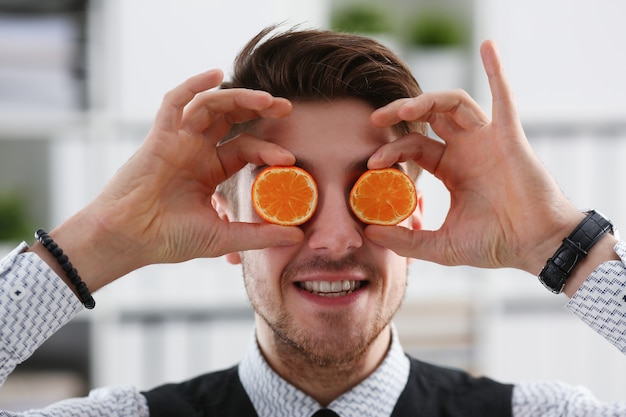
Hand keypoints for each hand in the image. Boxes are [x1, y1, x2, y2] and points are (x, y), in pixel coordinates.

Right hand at [47, 70, 302, 288]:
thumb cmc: (171, 239)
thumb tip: (298, 235)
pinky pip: (174, 102)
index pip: (244, 148)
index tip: (289, 159)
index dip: (267, 149)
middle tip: (287, 108)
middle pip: (231, 118)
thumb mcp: (224, 236)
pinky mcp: (159, 136)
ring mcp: (177, 141)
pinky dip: (193, 86)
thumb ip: (260, 234)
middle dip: (258, 109)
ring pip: (210, 106)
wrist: (130, 240)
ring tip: (266, 99)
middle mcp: (195, 151)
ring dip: (238, 97)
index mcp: (210, 170)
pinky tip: (215, 74)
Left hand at [365, 40, 581, 273]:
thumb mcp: (441, 246)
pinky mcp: (509, 136)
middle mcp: (467, 150)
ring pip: (453, 105)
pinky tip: (487, 48)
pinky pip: (504, 96)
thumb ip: (406, 240)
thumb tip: (369, 233)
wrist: (536, 246)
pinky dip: (497, 71)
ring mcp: (487, 140)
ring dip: (427, 100)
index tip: (370, 163)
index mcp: (452, 170)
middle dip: (401, 114)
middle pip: (429, 118)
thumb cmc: (495, 245)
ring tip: (402, 109)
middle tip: (374, 120)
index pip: (415, 147)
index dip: (392, 151)